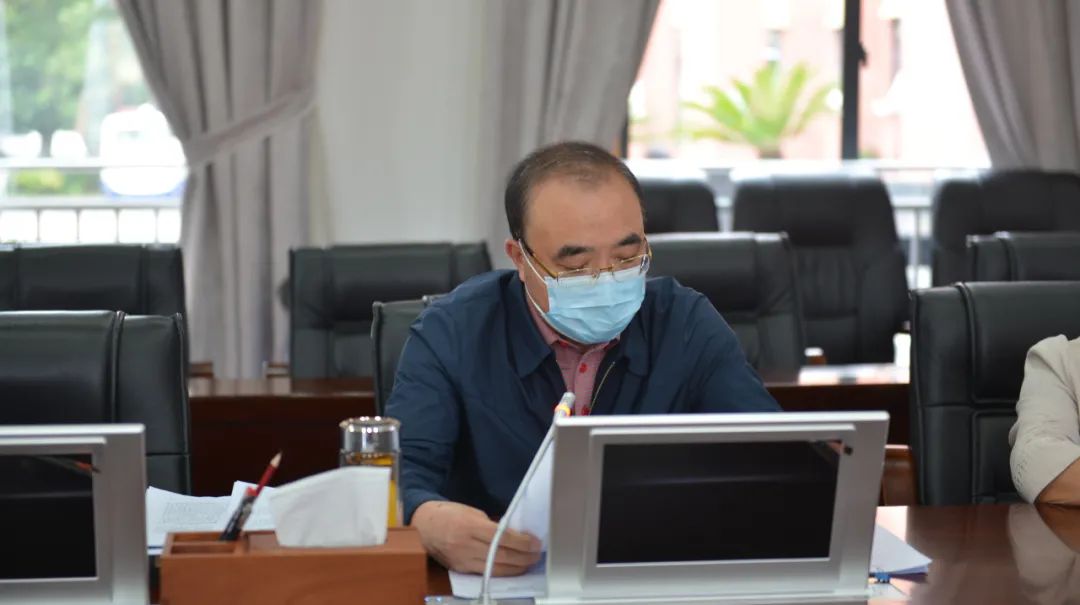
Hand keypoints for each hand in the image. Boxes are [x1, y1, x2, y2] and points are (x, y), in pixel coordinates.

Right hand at [411, 500, 541, 575]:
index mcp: (470, 526)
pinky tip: (511, 569)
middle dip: (523, 557)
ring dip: (516, 568)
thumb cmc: (449, 514)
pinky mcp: (460, 569)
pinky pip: (485, 573)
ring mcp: (462, 560)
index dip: (522, 542)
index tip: (535, 543)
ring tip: (528, 563)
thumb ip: (492, 525)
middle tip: (536, 554)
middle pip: (501, 556)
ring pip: (495, 569)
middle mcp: (465, 545)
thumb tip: (513, 536)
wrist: (424, 524)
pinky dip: (501, 572)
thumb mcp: (473, 513)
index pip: (502, 538)